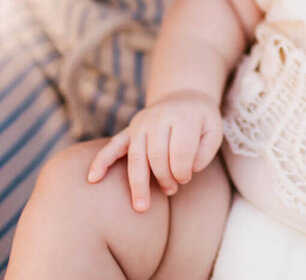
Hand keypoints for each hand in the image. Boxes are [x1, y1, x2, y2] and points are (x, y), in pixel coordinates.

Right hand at [85, 89, 223, 211]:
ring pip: (136, 157)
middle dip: (164, 178)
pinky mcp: (129, 130)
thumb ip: (204, 153)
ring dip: (138, 184)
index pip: (179, 150)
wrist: (184, 98)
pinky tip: (93, 179)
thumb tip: (186, 172)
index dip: (183, 170)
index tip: (186, 179)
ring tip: (141, 207)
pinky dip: (102, 161)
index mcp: (183, 117)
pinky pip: (113, 146)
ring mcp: (141, 124)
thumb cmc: (201, 122)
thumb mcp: (213, 132)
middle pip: (156, 156)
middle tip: (172, 190)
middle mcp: (159, 118)